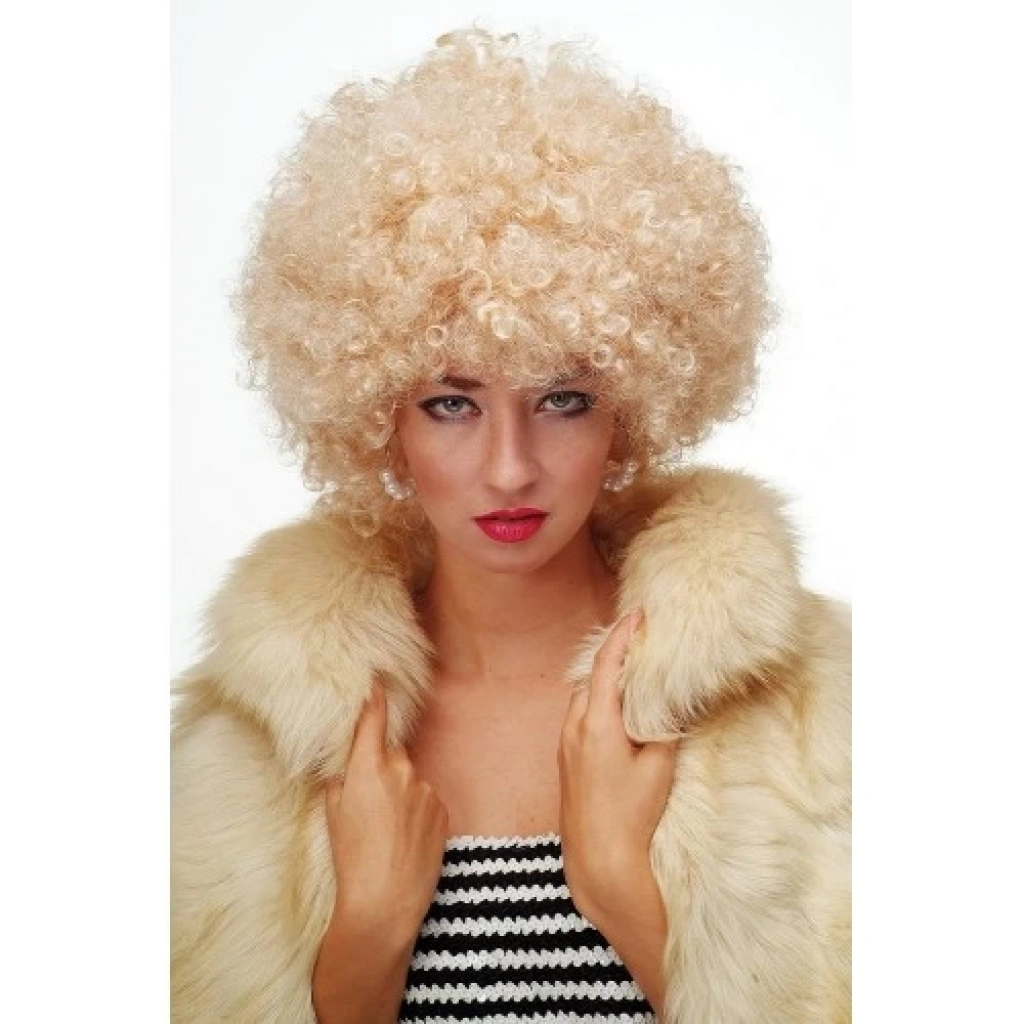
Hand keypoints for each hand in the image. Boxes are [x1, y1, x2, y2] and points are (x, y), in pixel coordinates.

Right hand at [321, 679, 448, 937]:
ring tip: (387, 831)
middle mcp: (401, 770)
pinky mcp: (442, 809)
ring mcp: (426, 789)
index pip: (373, 718)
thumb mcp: (333, 814)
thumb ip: (342, 780)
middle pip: (391, 754)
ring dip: (400, 793)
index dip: (375, 695)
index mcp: (369, 767)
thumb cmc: (351, 858)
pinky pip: (425, 799)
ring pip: (409, 779)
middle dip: (381, 768)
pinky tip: (405, 839)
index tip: (378, 676)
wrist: (384, 902)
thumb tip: (348, 766)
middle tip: (368, 802)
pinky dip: (416, 811)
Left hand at [558, 609, 680, 923]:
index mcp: (597, 722)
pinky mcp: (566, 758)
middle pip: (593, 674)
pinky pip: (582, 714)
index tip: (638, 613)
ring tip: (636, 670)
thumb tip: (674, 697)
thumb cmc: (631, 815)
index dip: (623, 634)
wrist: (598, 858)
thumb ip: (664, 724)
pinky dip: (600, 700)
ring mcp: (566, 742)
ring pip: (586, 695)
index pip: (608, 663)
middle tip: (643, 638)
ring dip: (607, 678)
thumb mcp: (658, 766)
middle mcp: (574, 726)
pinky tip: (621, 708)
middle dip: (616, 652)